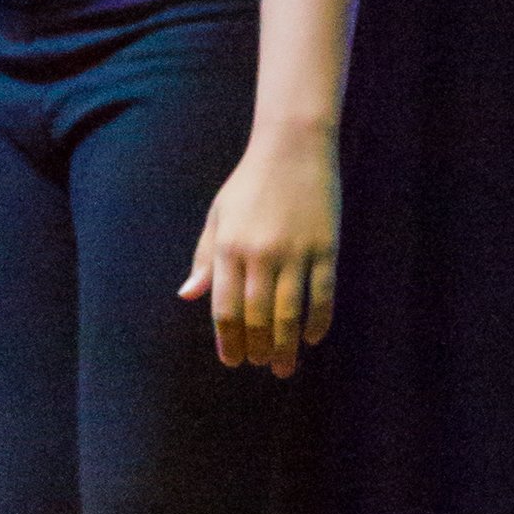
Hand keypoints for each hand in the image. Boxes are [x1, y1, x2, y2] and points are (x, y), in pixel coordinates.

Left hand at [178, 121, 339, 373]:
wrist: (294, 146)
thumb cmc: (250, 183)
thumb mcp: (219, 215)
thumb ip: (205, 258)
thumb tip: (188, 296)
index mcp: (229, 247)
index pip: (225, 308)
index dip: (228, 340)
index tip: (233, 360)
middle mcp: (260, 253)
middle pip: (258, 316)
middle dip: (258, 348)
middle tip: (261, 365)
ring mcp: (295, 251)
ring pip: (289, 313)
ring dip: (285, 346)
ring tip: (283, 367)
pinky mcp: (325, 247)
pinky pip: (322, 294)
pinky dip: (317, 321)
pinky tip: (311, 337)